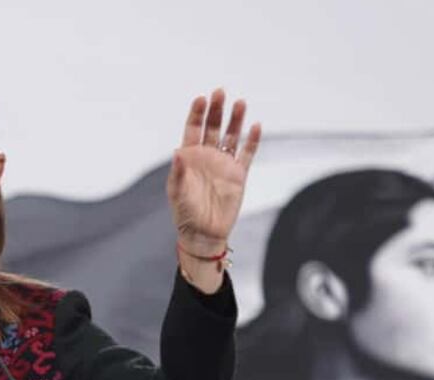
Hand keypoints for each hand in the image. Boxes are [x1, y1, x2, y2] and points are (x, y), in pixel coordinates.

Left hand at [166, 89, 260, 290]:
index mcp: (189, 157)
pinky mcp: (239, 175)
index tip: (201, 98)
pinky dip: (252, 141)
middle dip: (216, 110)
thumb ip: (178, 171)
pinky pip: (247, 154)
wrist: (204, 233)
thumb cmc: (185, 213)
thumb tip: (177, 151)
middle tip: (220, 92)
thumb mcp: (177, 192)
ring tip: (240, 103)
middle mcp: (207, 156)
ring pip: (231, 136)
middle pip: (213, 127)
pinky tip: (256, 126)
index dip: (197, 113)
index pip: (193, 129)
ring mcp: (224, 164)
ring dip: (236, 120)